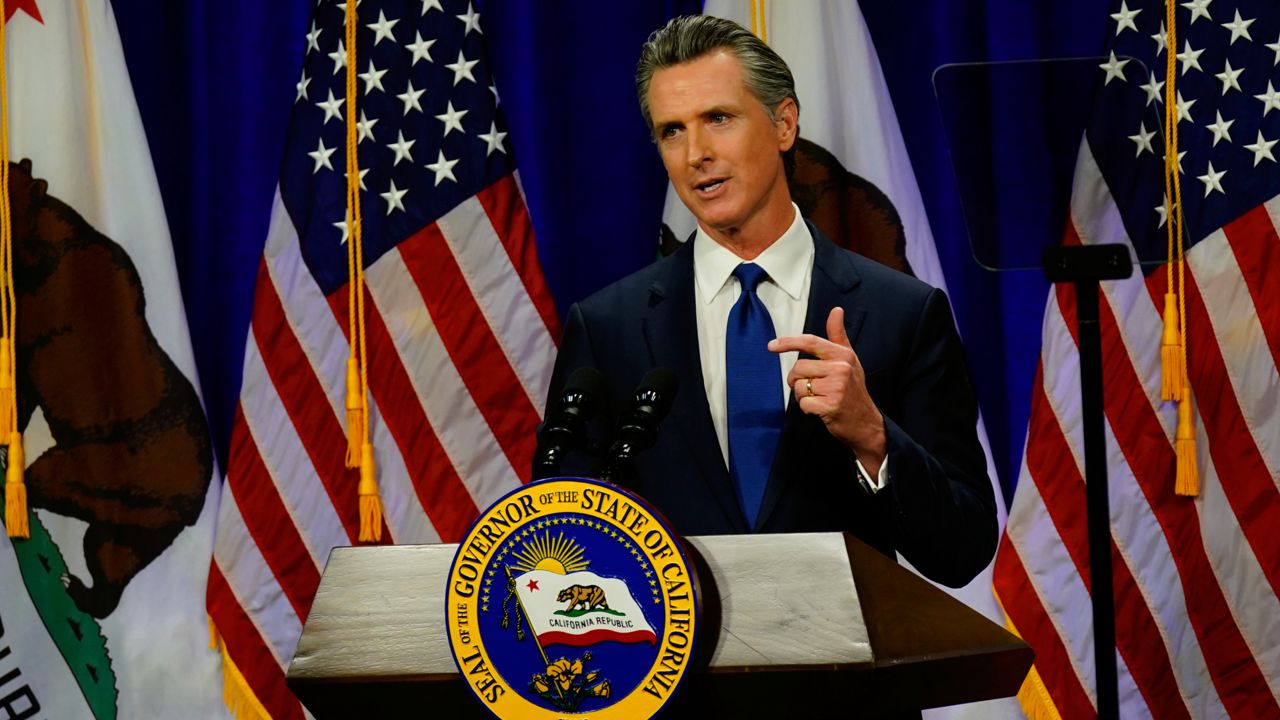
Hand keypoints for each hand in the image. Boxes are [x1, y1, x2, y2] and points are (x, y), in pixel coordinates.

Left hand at [768, 307, 885, 474]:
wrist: (866, 423)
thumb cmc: (854, 389)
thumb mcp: (849, 360)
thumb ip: (838, 336)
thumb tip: (836, 310)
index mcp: (843, 355)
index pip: (811, 342)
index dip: (789, 342)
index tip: (771, 345)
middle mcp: (841, 368)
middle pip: (799, 367)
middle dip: (796, 379)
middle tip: (808, 387)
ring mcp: (837, 387)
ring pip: (799, 387)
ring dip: (802, 395)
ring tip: (818, 398)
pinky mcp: (831, 406)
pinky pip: (803, 403)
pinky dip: (806, 408)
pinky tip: (820, 410)